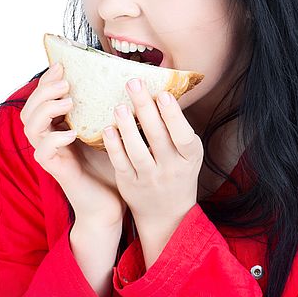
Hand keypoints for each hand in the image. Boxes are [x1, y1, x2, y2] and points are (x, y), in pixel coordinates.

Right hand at [19, 63, 125, 225]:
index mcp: (61, 127)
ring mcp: (51, 155)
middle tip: (66, 81)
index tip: (64, 64)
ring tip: (68, 101)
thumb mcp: (112, 132)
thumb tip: (128, 79)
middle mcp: (51, 139)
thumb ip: (109, 110)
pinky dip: (54, 139)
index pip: (42, 98)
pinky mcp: (56, 171)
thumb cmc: (114, 167)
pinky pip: (42, 152)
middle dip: (44, 90)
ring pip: (30, 127)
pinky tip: (72, 133)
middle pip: (29, 109)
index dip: (48, 80)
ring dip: (46, 109)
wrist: (113, 203)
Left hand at [102, 78, 203, 228]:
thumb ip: (177, 129)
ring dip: (126, 127)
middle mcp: (171, 169)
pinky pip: (121, 163)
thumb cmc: (178, 172)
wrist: (167, 213)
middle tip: (133, 83)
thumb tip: (162, 91)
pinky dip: (114, 146)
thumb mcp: (188, 154)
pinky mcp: (130, 185)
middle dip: (145, 108)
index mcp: (190, 158)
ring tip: (119, 106)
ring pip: (137, 151)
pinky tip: (107, 129)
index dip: (173, 115)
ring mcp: (150, 179)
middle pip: (158, 137)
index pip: (183, 135)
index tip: (162, 93)